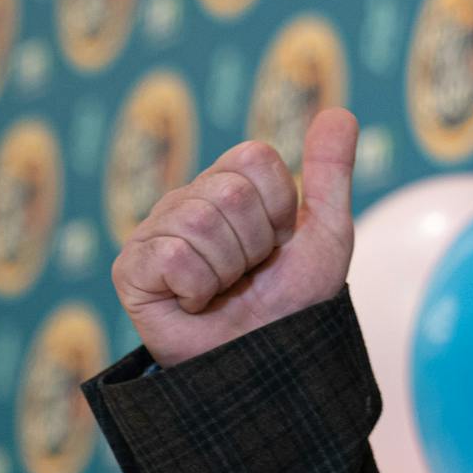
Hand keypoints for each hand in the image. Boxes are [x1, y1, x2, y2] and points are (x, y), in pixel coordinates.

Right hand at [111, 109, 358, 367]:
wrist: (269, 360)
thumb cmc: (295, 299)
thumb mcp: (326, 232)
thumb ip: (330, 172)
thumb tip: (340, 112)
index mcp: (229, 183)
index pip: (255, 157)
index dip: (281, 207)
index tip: (279, 241)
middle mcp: (187, 199)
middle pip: (229, 191)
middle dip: (256, 242)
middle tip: (251, 272)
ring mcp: (155, 232)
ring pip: (202, 223)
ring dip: (231, 269)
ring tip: (226, 289)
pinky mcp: (132, 269)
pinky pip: (175, 256)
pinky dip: (201, 288)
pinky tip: (197, 302)